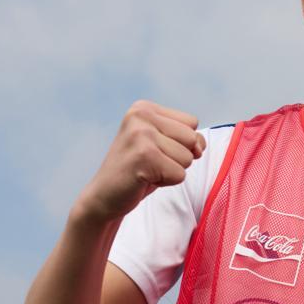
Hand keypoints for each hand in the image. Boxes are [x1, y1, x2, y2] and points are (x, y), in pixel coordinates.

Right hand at [74, 101, 204, 223]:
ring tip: (147, 170)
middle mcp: (141, 115)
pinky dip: (166, 182)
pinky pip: (179, 174)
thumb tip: (199, 146)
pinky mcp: (144, 157)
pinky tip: (144, 179)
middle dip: (178, 157)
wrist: (104, 196)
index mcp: (144, 107)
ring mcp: (141, 135)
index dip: (181, 143)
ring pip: (187, 158)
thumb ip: (188, 138)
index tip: (155, 150)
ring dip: (171, 171)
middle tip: (151, 162)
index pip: (192, 123)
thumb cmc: (138, 169)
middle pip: (192, 139)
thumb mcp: (163, 145)